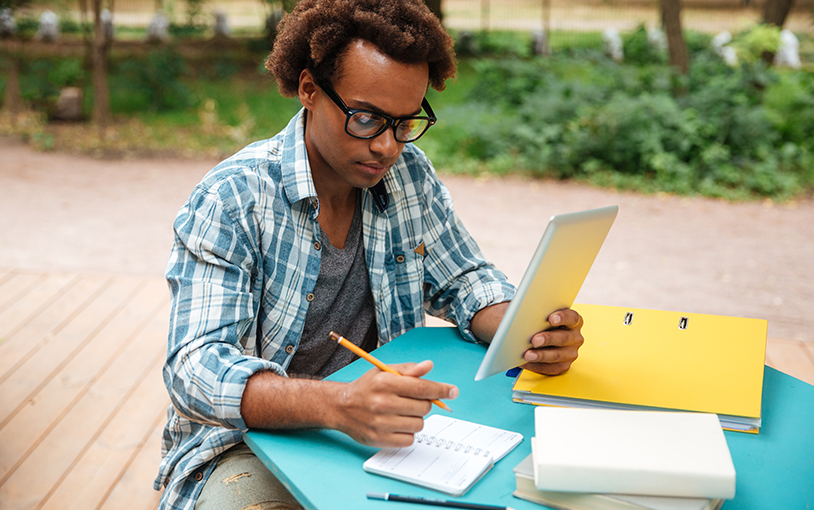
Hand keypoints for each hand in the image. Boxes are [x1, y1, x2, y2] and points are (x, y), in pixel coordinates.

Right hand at [334, 360, 458, 447]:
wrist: (341, 407)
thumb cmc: (366, 388)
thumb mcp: (384, 372)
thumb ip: (408, 369)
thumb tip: (429, 366)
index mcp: (385, 383)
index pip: (422, 387)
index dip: (441, 389)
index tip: (453, 391)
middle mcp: (382, 403)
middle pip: (424, 407)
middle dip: (424, 403)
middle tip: (412, 401)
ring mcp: (380, 423)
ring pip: (418, 424)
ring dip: (415, 419)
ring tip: (401, 412)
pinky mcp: (379, 439)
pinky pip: (409, 440)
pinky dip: (407, 433)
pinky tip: (396, 424)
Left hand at [521, 308, 583, 375]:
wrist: (541, 336)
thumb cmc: (540, 322)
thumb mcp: (541, 314)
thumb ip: (537, 312)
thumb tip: (521, 316)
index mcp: (574, 321)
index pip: (572, 317)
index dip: (563, 317)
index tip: (551, 319)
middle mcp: (575, 337)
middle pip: (564, 338)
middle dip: (548, 339)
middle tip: (534, 340)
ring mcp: (571, 353)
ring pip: (557, 355)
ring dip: (541, 355)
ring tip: (527, 355)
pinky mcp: (564, 365)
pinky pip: (551, 368)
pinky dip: (536, 366)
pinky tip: (525, 362)